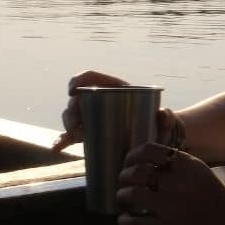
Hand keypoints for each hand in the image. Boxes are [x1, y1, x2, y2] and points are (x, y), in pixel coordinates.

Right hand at [51, 71, 184, 151]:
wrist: (156, 142)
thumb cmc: (159, 124)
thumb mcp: (164, 119)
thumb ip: (167, 116)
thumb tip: (164, 114)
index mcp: (113, 88)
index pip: (89, 77)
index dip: (77, 80)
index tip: (73, 90)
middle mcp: (99, 101)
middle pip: (77, 99)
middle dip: (72, 109)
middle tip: (77, 122)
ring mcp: (92, 118)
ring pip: (71, 116)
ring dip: (68, 124)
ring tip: (74, 135)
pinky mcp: (88, 135)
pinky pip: (70, 137)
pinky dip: (61, 141)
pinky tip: (56, 147)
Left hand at [115, 142, 224, 224]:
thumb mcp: (206, 176)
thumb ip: (182, 169)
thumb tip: (152, 166)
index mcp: (190, 166)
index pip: (150, 151)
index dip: (133, 156)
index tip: (128, 162)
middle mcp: (180, 182)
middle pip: (138, 172)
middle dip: (123, 177)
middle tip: (122, 183)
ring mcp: (174, 207)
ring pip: (132, 195)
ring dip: (123, 197)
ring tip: (123, 201)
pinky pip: (136, 224)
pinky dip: (126, 222)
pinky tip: (125, 222)